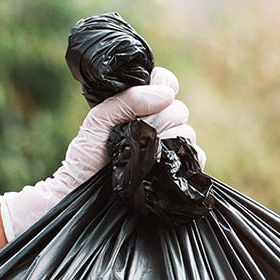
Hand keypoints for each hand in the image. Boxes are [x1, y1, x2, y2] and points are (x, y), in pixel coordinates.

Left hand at [0, 67, 203, 240]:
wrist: (82, 195)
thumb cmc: (85, 158)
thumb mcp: (98, 121)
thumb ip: (126, 100)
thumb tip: (165, 95)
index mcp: (140, 108)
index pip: (166, 84)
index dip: (165, 86)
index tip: (155, 99)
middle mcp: (158, 126)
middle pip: (179, 109)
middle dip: (161, 119)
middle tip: (140, 133)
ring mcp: (169, 149)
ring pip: (187, 132)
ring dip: (170, 139)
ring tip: (147, 154)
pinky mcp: (175, 172)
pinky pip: (196, 158)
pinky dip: (186, 159)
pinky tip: (165, 164)